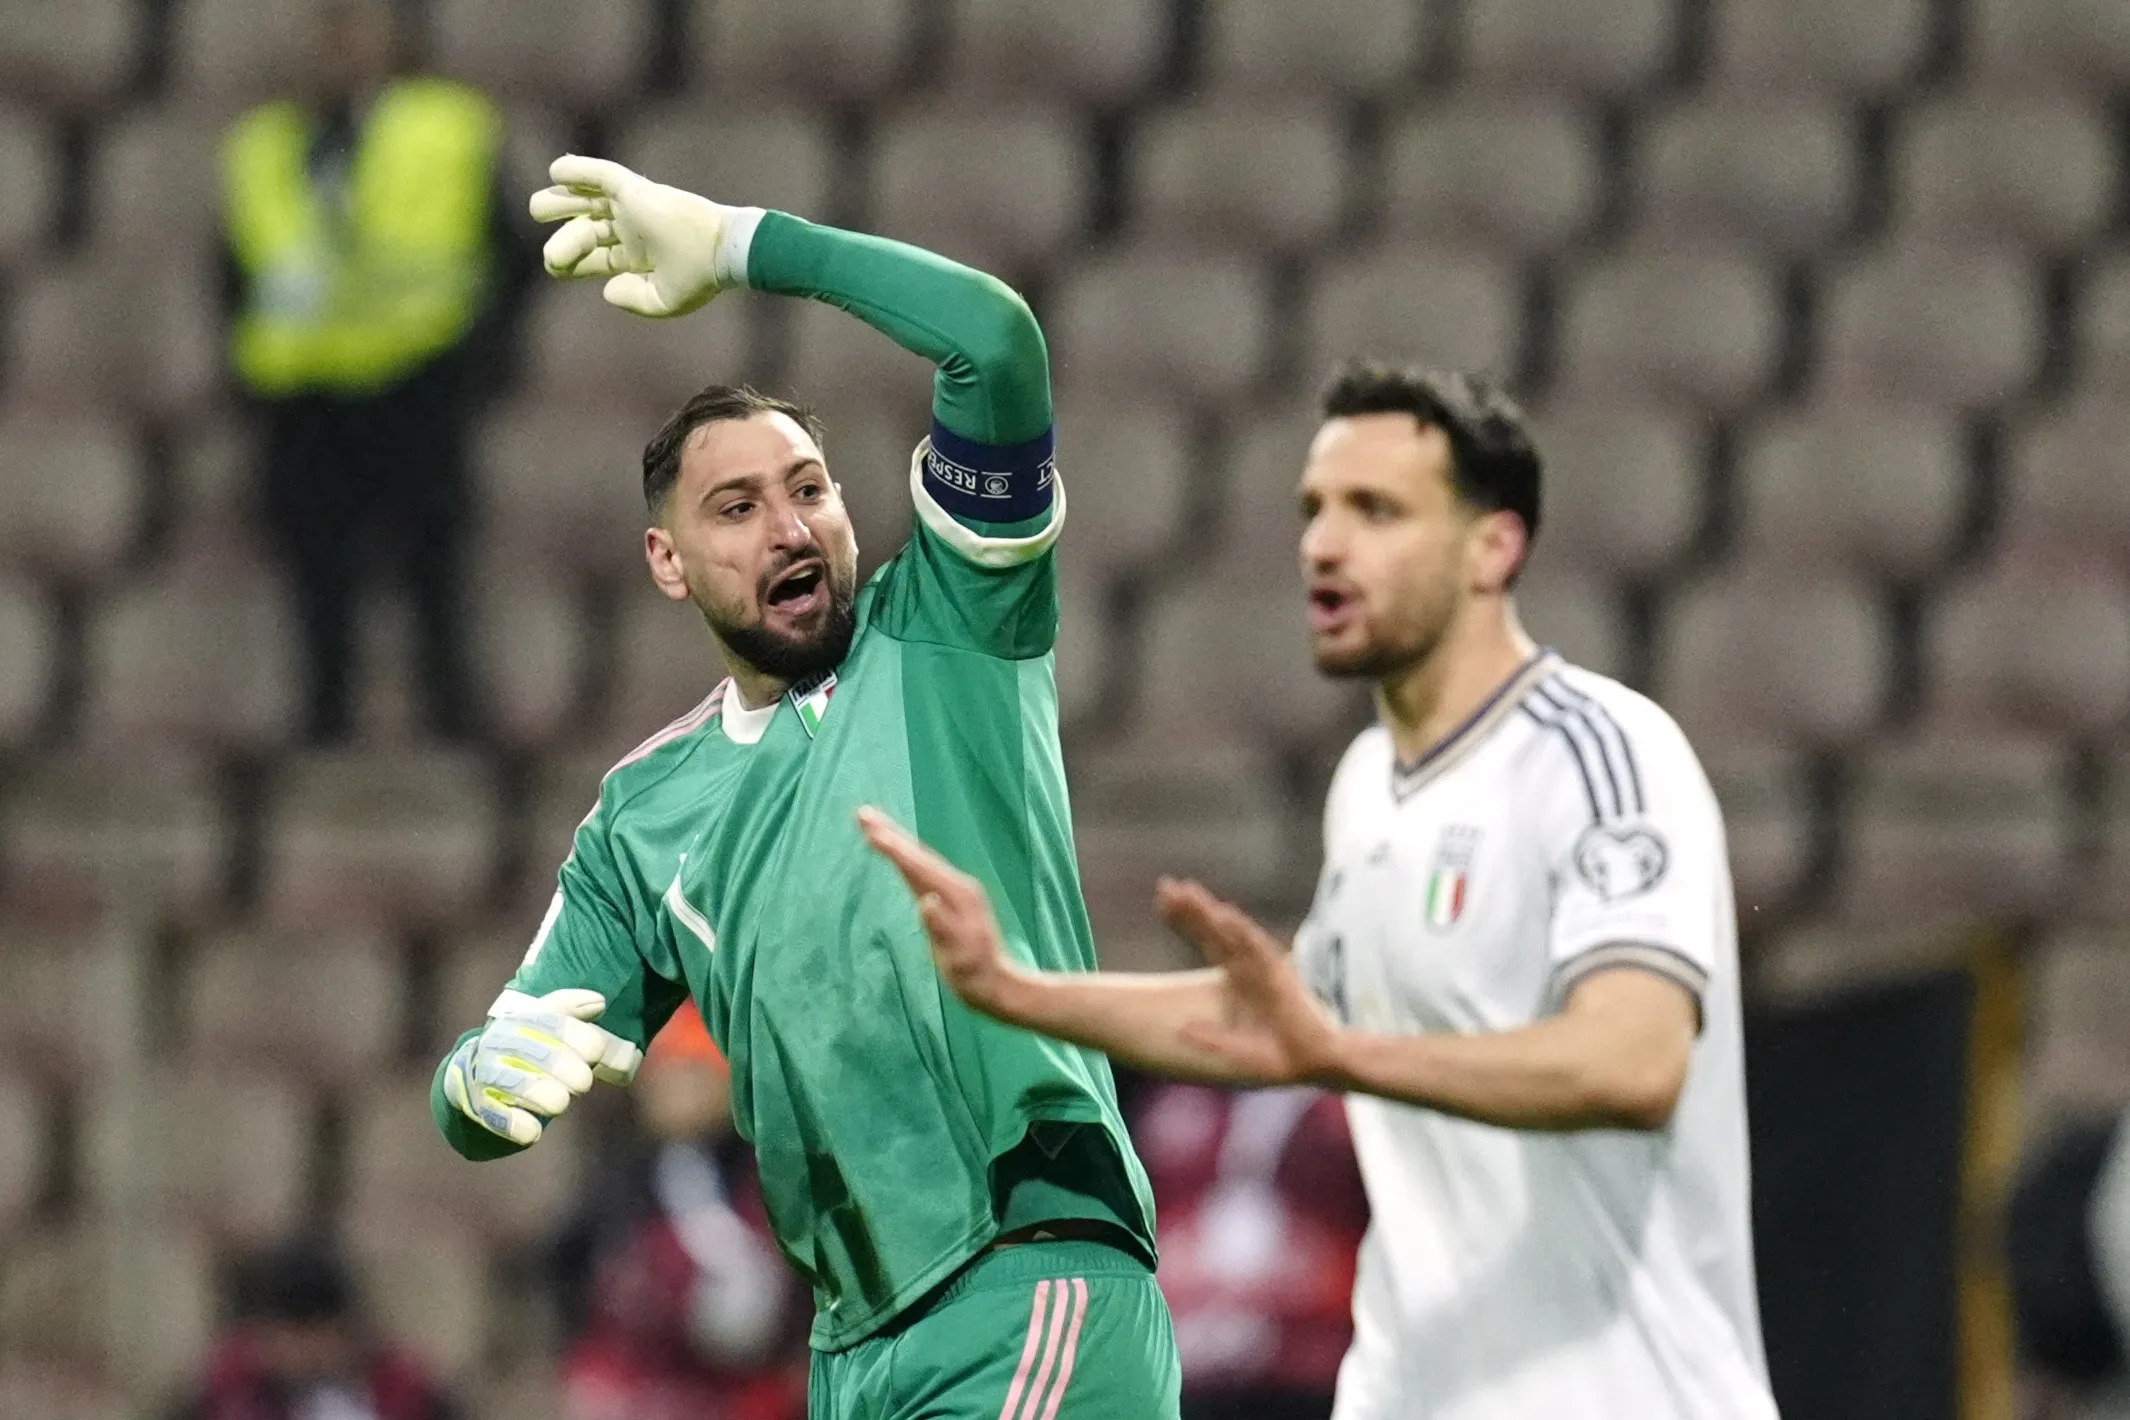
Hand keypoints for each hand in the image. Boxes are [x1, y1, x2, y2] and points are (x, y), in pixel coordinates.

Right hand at [443, 988, 643, 1145]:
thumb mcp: (549, 1024)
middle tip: (583, 1083)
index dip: (581, 1037)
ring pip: (520, 1085)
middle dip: (572, 1073)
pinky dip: (519, 1125)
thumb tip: (598, 1003)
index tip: (597, 1052)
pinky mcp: (480, 1104)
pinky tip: (533, 1131)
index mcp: (522, 1017)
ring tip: (560, 1103)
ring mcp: (487, 1072)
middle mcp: (500, 1041)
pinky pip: (499, 1116)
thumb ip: (576, 1013)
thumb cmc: (529, 1045)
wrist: (474, 1072)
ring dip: (549, 1098)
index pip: (554, 1022)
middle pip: (542, 1055)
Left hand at [528, 155, 756, 317]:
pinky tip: (556, 171)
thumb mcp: (664, 301)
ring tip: (537, 208)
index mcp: (637, 257)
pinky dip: (579, 170)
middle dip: (564, 236)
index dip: (571, 262)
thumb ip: (634, 300)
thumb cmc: (700, 278)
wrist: (722, 253)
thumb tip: (605, 288)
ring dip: (562, 200)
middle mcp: (631, 231)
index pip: (596, 258)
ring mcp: (632, 209)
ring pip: (589, 200)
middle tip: (549, 251)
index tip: (556, 266)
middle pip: (587, 228)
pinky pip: (602, 175)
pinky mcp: (636, 191)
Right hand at [857, 807, 1020, 1017]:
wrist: (996, 984)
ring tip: (872, 825)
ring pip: (920, 859)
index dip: (893, 848)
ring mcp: (956, 890)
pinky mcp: (951, 898)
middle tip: (862, 813)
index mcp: (956, 895)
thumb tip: (926, 902)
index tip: (870, 830)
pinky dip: (906, 858)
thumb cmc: (973, 974)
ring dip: (896, 840)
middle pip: (918, 854)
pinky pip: (923, 870)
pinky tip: (898, 855)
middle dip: (890, 833)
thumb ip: (942, 928)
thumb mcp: (958, 956)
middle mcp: (957, 885)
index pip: (917, 866)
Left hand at [1156, 878, 1350, 1087]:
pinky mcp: (1279, 975)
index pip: (1207, 941)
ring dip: (1211, 913)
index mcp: (1238, 979)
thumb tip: (1180, 1030)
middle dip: (1191, 909)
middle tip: (1166, 886)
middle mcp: (1248, 968)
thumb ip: (1211, 1039)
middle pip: (1214, 932)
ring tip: (1188, 893)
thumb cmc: (1281, 1056)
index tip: (1161, 902)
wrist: (1318, 1064)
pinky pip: (1257, 949)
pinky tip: (1225, 915)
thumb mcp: (1238, 1051)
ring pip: (1232, 935)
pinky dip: (1241, 932)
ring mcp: (1263, 969)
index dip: (1184, 922)